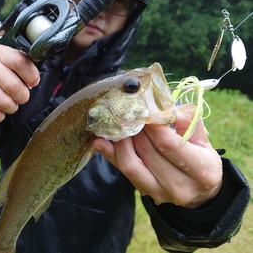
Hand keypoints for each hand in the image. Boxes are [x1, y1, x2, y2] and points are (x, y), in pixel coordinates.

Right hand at [0, 44, 39, 122]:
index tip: (32, 83)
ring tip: (7, 104)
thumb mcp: (11, 69)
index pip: (20, 62)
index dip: (31, 77)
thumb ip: (25, 68)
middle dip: (22, 97)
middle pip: (14, 85)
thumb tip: (34, 79)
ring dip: (10, 108)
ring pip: (3, 101)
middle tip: (19, 98)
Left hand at [92, 104, 222, 208]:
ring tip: (120, 125)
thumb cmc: (201, 158)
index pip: (168, 144)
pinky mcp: (146, 193)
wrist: (199, 191)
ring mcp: (161, 194)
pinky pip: (123, 172)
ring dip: (122, 141)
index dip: (152, 125)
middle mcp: (181, 187)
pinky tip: (99, 142)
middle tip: (129, 114)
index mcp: (203, 171)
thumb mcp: (202, 138)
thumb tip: (164, 109)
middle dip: (136, 129)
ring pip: (131, 164)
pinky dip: (110, 155)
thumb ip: (188, 120)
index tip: (144, 110)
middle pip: (147, 151)